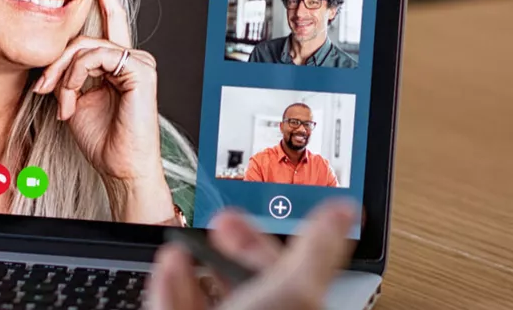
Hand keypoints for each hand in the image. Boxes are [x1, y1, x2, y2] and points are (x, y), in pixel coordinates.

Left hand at [32, 0, 173, 223]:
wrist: (120, 166)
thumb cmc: (102, 139)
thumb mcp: (74, 99)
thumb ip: (67, 74)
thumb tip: (51, 62)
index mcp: (117, 63)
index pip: (109, 24)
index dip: (103, 0)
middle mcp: (130, 59)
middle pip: (84, 39)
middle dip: (56, 62)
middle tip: (43, 87)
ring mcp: (138, 62)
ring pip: (86, 46)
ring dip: (64, 74)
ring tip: (61, 101)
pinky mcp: (140, 69)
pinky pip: (96, 56)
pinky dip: (77, 75)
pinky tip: (73, 96)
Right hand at [146, 199, 358, 309]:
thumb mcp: (293, 290)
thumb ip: (317, 250)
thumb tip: (345, 211)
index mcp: (295, 305)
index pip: (294, 271)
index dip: (277, 236)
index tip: (258, 211)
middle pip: (248, 278)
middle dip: (231, 246)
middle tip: (220, 224)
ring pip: (208, 293)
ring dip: (194, 264)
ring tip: (182, 246)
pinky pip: (175, 306)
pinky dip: (170, 285)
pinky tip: (168, 267)